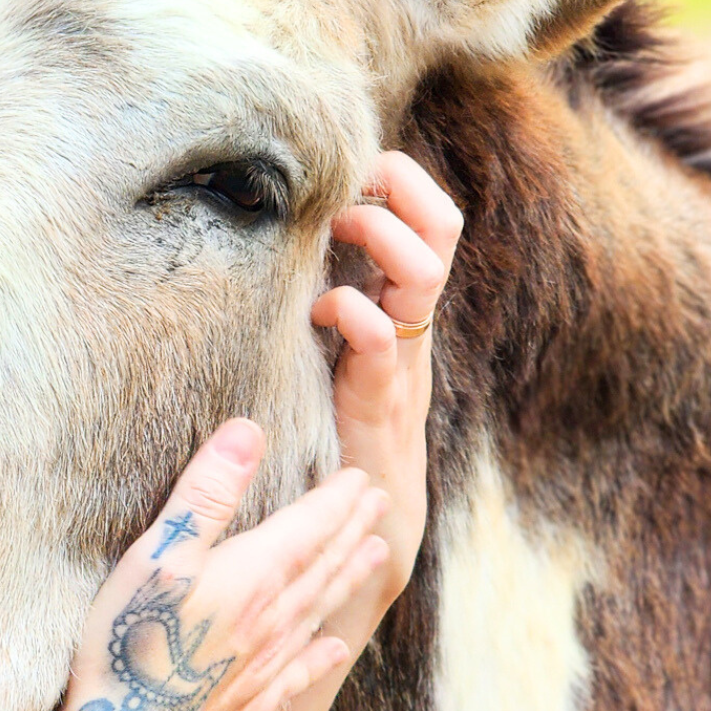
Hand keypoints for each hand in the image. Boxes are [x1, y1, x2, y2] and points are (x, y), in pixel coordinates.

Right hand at [59, 423, 388, 710]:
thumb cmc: (128, 643)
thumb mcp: (157, 555)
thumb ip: (205, 494)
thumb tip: (248, 431)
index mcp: (252, 578)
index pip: (309, 528)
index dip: (337, 500)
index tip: (362, 476)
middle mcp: (271, 623)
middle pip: (324, 568)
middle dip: (353, 532)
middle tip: (381, 505)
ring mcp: (264, 671)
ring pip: (321, 614)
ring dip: (350, 580)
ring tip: (377, 556)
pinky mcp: (249, 709)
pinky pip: (300, 674)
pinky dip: (322, 655)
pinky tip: (336, 648)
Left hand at [311, 150, 461, 606]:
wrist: (358, 541)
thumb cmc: (328, 444)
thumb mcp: (323, 360)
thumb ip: (314, 309)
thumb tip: (265, 250)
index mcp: (400, 312)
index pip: (433, 220)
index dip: (403, 180)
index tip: (354, 169)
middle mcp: (411, 332)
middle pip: (444, 231)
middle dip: (404, 192)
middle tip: (346, 196)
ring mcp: (402, 369)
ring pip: (425, 277)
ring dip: (383, 240)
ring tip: (340, 235)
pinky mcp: (379, 411)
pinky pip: (383, 346)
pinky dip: (353, 316)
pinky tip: (321, 315)